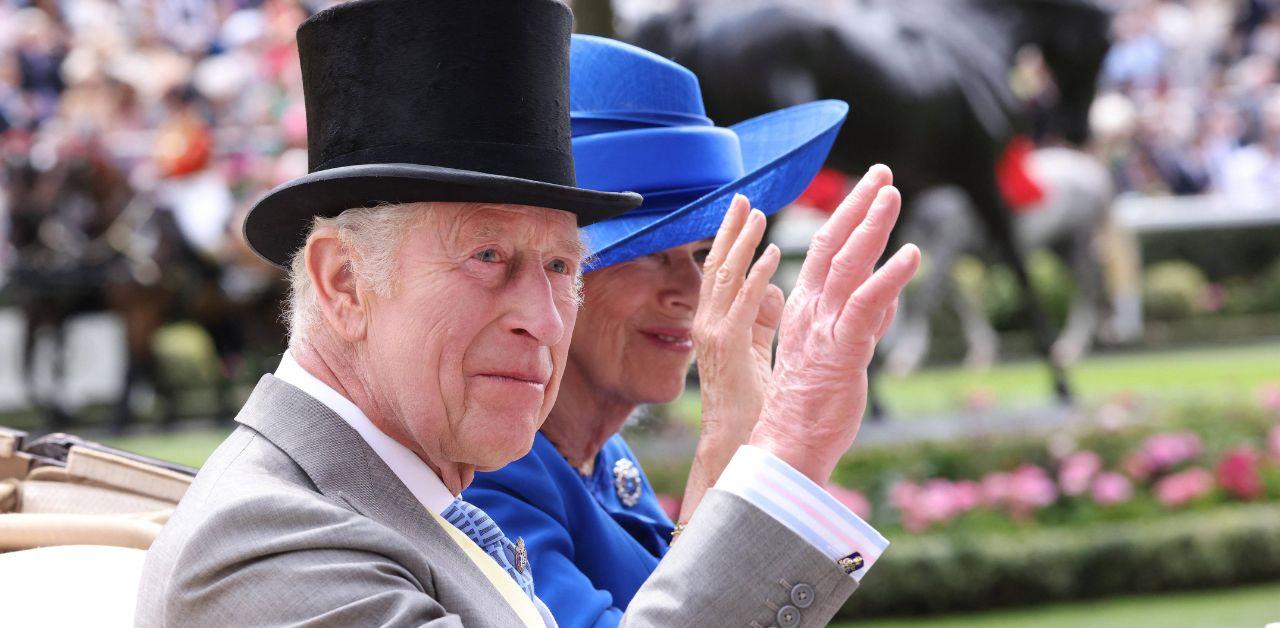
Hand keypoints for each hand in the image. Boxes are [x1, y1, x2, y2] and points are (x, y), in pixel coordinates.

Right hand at [692, 194, 783, 447]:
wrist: (737, 447)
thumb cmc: (751, 406)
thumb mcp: (756, 352)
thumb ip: (762, 321)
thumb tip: (774, 289)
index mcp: (715, 326)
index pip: (719, 275)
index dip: (729, 242)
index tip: (742, 212)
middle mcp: (708, 326)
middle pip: (716, 268)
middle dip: (730, 231)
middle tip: (743, 198)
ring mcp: (714, 336)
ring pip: (725, 279)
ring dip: (742, 244)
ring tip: (757, 215)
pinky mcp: (729, 350)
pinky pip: (743, 306)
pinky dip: (757, 278)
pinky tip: (772, 256)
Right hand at [749, 165, 919, 483]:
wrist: (788, 446)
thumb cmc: (811, 408)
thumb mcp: (840, 354)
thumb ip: (863, 322)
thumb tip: (887, 298)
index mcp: (804, 311)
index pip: (825, 253)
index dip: (848, 218)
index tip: (868, 190)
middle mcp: (810, 311)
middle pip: (833, 245)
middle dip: (858, 206)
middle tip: (881, 173)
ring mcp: (824, 329)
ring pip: (847, 265)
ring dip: (871, 226)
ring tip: (891, 194)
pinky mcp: (841, 350)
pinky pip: (866, 305)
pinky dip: (890, 276)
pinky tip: (911, 253)